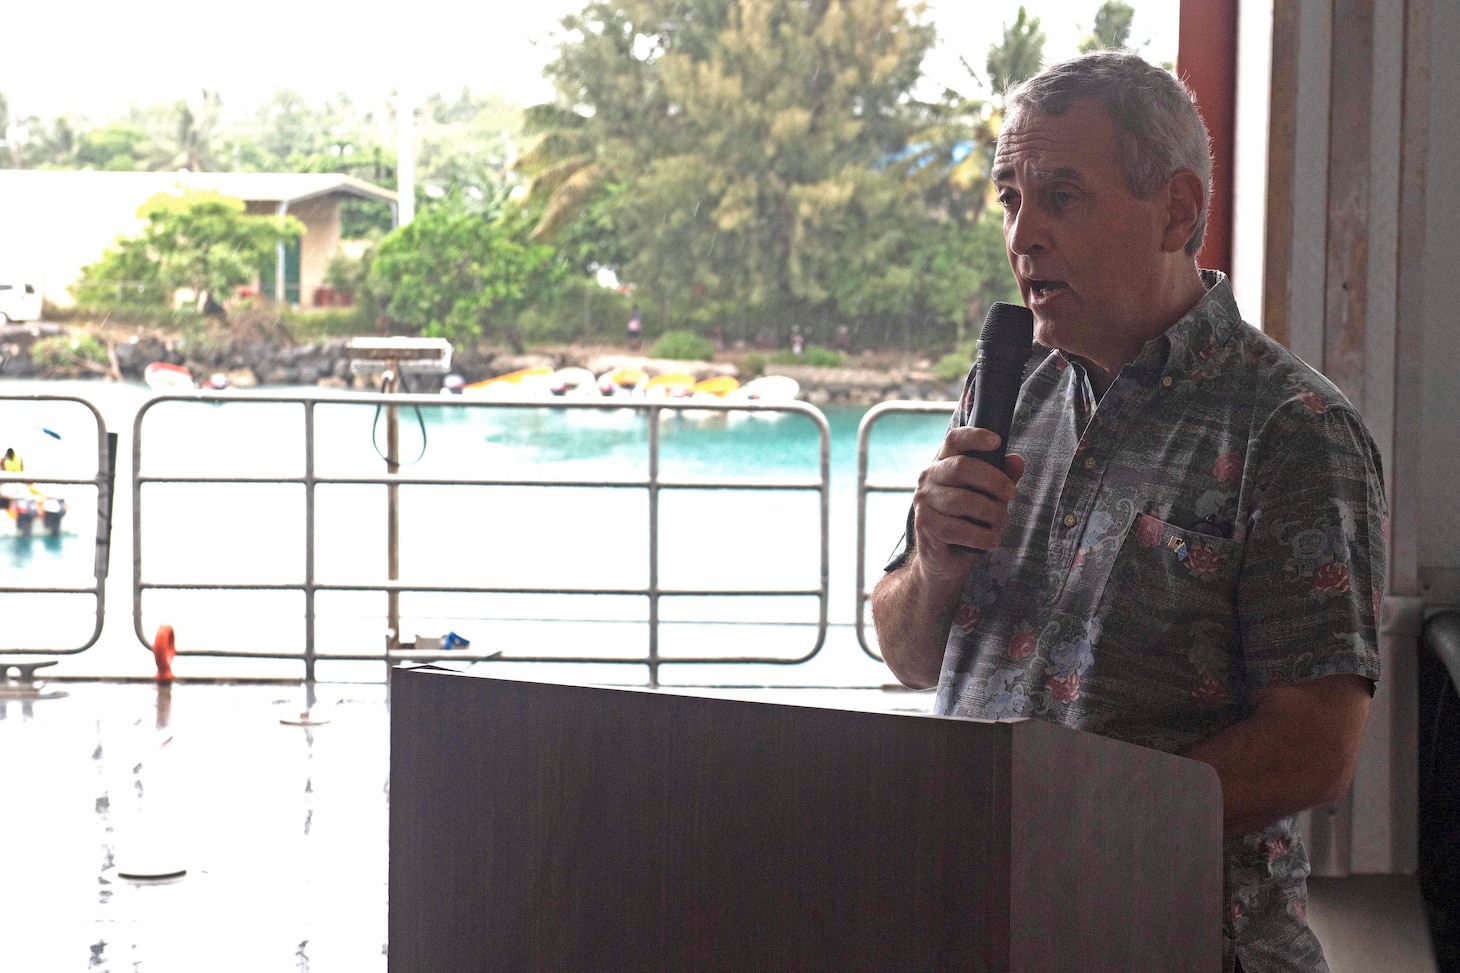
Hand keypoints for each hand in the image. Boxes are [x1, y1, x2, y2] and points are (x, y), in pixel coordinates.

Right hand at [910, 426, 1025, 583]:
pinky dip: (982, 536)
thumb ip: (1001, 478)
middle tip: (1011, 495)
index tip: (997, 441)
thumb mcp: (987, 498)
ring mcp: (923, 501)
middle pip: (962, 467)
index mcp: (943, 463)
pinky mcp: (924, 524)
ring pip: (963, 500)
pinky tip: (991, 539)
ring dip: (991, 513)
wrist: (942, 560)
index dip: (974, 436)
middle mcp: (928, 477)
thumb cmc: (966, 522)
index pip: (954, 440)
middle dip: (994, 481)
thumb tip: (1017, 460)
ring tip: (1001, 522)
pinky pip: (958, 528)